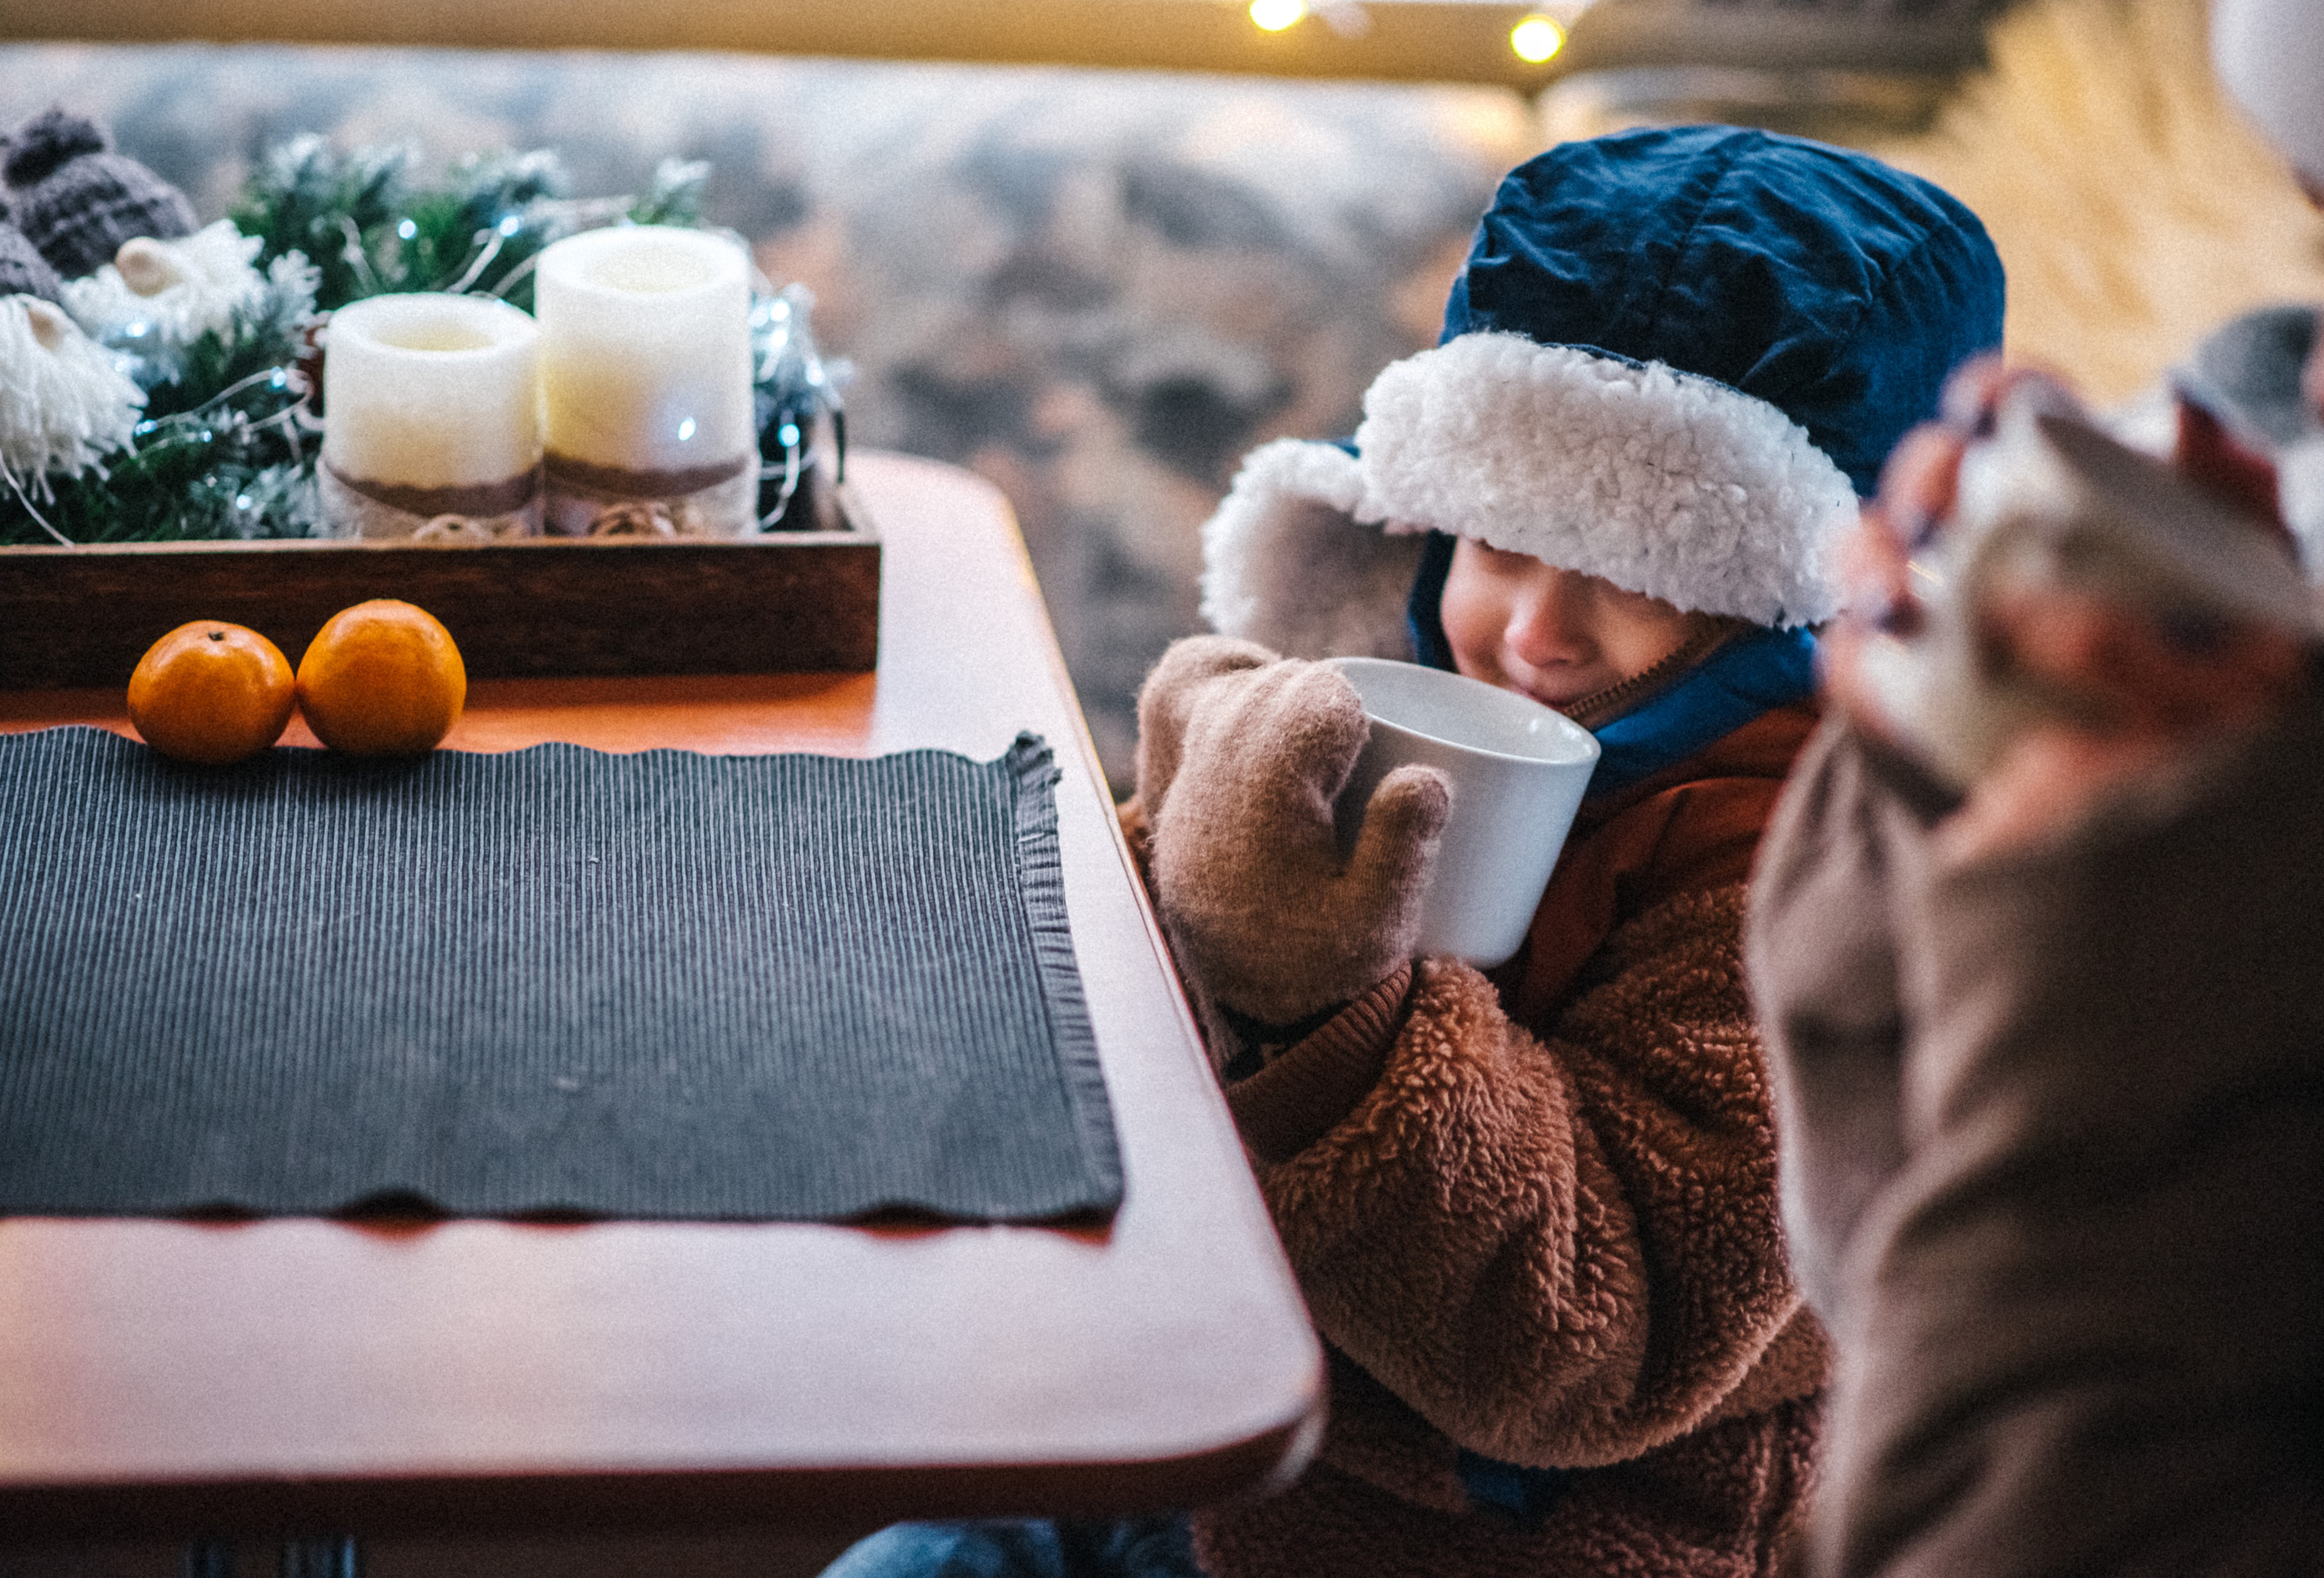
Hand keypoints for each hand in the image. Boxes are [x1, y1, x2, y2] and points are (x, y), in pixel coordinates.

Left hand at [1135, 636, 1449, 1025]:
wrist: (1251, 1007)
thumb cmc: (1323, 966)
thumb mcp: (1378, 928)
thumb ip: (1404, 850)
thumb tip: (1425, 777)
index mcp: (1258, 808)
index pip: (1309, 703)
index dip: (1350, 716)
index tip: (1365, 759)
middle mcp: (1205, 781)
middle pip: (1269, 683)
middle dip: (1318, 704)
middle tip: (1348, 762)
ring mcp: (1176, 780)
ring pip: (1205, 673)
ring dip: (1268, 689)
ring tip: (1308, 743)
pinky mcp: (1168, 784)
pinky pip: (1171, 694)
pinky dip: (1214, 683)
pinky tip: (1262, 721)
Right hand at [1823, 357, 2312, 857]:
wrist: (2185, 747)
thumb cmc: (2220, 625)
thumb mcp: (2245, 544)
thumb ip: (2232, 476)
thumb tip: (2184, 410)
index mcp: (2051, 470)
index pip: (2002, 407)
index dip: (1983, 395)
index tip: (1986, 408)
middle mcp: (1979, 523)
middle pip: (1925, 475)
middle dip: (1918, 479)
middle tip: (1936, 508)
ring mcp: (1930, 600)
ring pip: (1870, 556)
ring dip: (1867, 561)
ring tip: (1891, 596)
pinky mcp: (1897, 680)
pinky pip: (1855, 663)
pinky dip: (1852, 659)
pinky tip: (1869, 658)